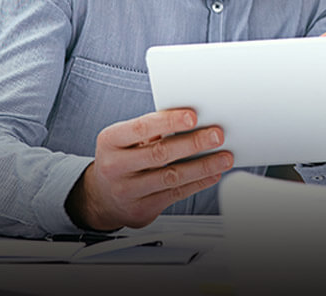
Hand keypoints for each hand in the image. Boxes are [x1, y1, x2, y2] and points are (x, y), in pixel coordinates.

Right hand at [65, 109, 232, 230]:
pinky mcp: (141, 209)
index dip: (169, 121)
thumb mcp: (125, 140)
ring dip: (203, 166)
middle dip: (193, 143)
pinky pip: (176, 194)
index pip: (141, 128)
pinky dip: (198, 183)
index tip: (193, 116)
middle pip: (159, 153)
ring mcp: (127, 190)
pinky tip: (213, 174)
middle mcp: (115, 166)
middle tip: (217, 135)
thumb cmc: (121, 159)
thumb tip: (193, 120)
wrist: (101, 197)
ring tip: (224, 158)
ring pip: (171, 177)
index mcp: (111, 141)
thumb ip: (152, 129)